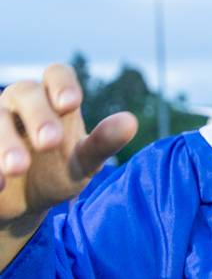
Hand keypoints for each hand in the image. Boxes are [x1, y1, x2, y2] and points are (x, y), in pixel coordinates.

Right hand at [0, 65, 136, 224]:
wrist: (23, 205)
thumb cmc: (58, 172)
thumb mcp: (83, 162)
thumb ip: (104, 142)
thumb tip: (131, 122)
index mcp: (53, 100)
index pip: (57, 74)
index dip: (62, 84)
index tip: (71, 104)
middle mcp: (20, 104)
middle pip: (24, 92)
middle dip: (38, 116)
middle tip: (50, 142)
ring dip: (4, 142)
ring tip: (17, 169)